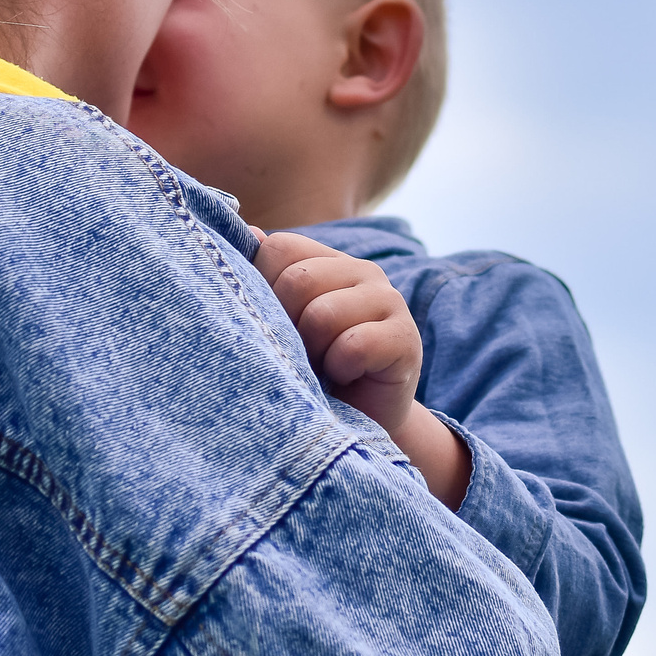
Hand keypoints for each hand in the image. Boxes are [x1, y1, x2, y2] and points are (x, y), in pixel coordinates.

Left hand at [254, 232, 469, 507]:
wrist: (360, 424)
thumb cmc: (311, 373)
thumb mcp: (279, 326)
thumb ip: (261, 279)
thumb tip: (250, 231)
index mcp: (324, 260)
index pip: (278, 249)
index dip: (262, 290)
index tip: (275, 326)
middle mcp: (360, 271)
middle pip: (298, 280)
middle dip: (288, 327)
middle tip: (301, 354)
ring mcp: (388, 300)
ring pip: (322, 314)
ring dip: (314, 353)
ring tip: (324, 367)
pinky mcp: (406, 337)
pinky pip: (354, 345)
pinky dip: (341, 369)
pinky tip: (348, 376)